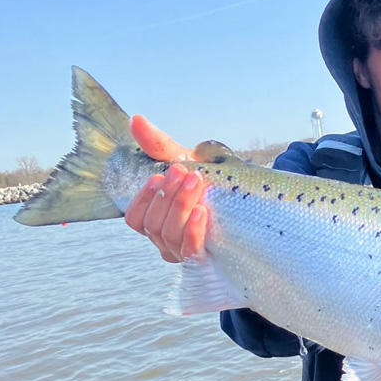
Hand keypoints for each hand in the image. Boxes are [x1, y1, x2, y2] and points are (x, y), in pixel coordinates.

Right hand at [124, 115, 206, 261]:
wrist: (244, 199)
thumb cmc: (209, 184)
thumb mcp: (184, 162)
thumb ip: (159, 145)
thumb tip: (136, 120)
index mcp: (156, 222)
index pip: (135, 219)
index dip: (144, 199)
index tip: (159, 176)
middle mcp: (166, 242)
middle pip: (154, 225)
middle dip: (168, 196)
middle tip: (184, 172)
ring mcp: (184, 253)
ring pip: (169, 234)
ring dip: (181, 205)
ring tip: (196, 183)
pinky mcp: (205, 260)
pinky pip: (191, 250)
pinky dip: (193, 230)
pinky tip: (202, 211)